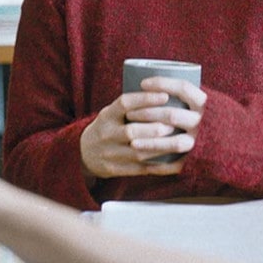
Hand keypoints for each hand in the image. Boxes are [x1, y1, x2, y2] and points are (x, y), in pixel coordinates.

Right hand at [79, 77, 206, 178]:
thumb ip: (132, 107)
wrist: (83, 153)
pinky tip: (177, 161)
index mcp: (106, 115)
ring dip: (161, 147)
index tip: (165, 95)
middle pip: (131, 131)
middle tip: (174, 123)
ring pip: (139, 152)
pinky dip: (162, 166)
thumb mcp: (111, 112)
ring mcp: (111, 154)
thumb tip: (168, 93)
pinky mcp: (117, 169)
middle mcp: (106, 134)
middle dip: (155, 128)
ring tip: (179, 140)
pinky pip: (142, 169)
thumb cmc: (107, 127)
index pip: (124, 103)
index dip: (145, 99)